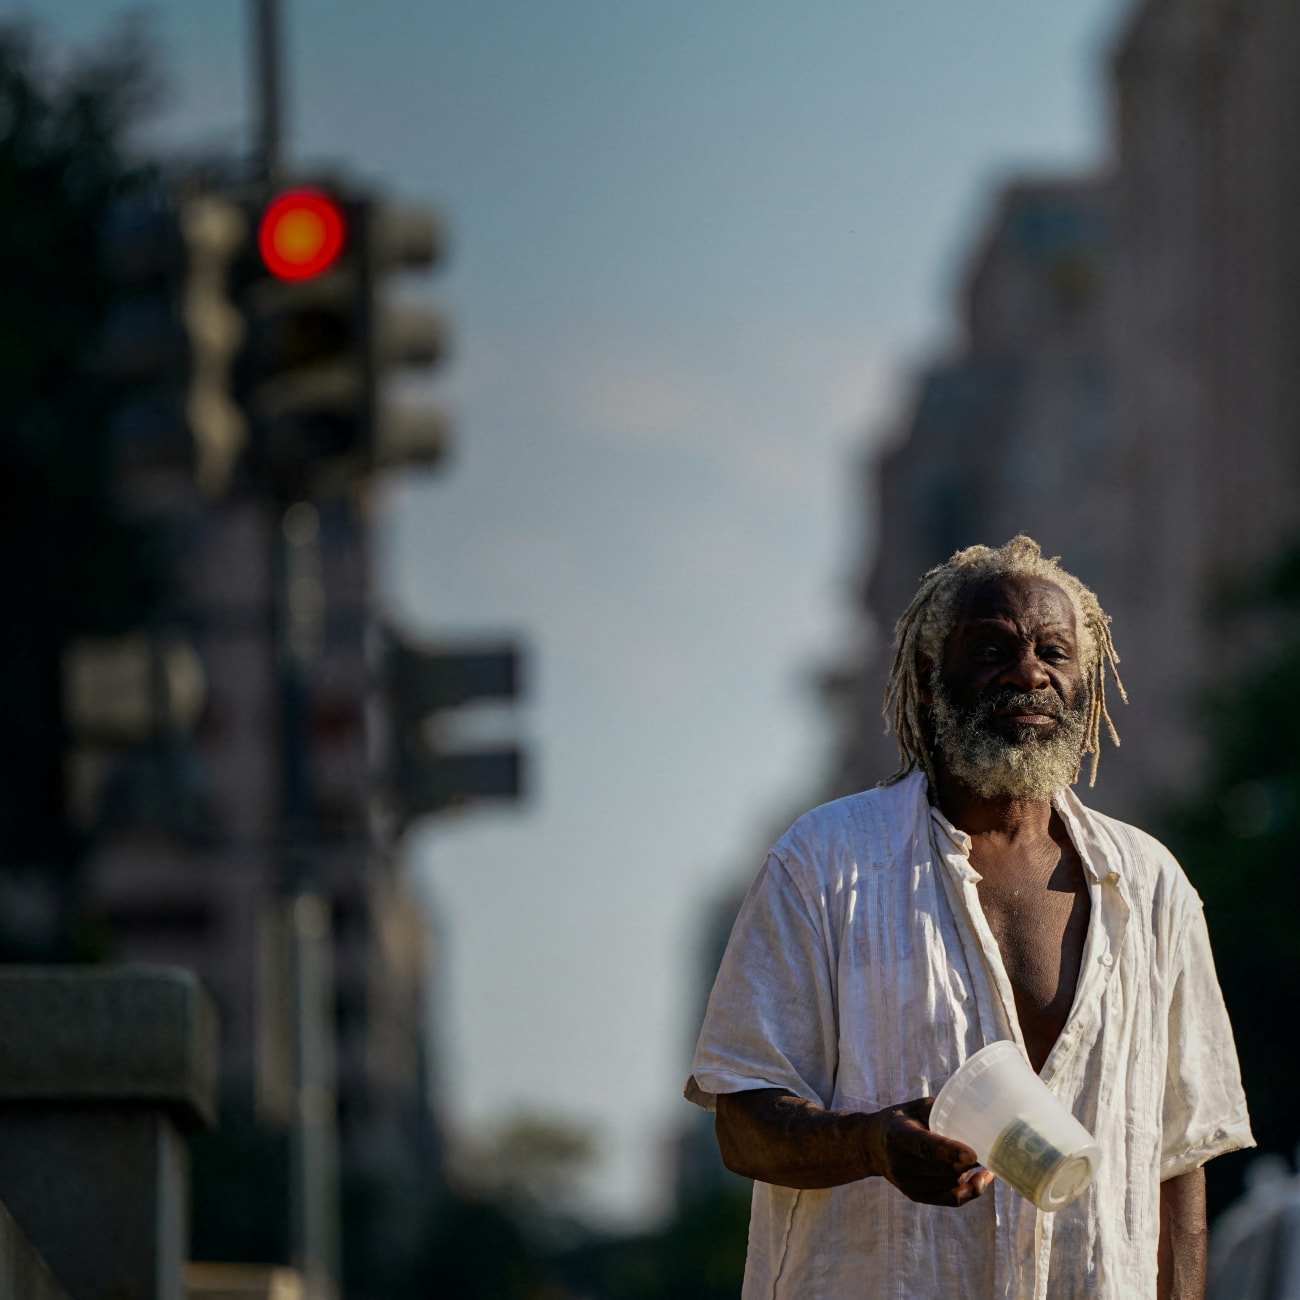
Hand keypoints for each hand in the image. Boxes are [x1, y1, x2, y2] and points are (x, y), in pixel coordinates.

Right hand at [864, 1097, 994, 1206]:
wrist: (872, 1145)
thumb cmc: (901, 1119)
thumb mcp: (914, 1107)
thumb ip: (938, 1112)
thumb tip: (974, 1117)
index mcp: (897, 1135)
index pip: (924, 1146)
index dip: (949, 1151)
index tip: (973, 1154)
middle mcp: (899, 1163)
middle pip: (943, 1169)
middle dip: (968, 1162)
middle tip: (988, 1147)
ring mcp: (906, 1183)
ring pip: (950, 1183)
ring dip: (969, 1172)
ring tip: (980, 1157)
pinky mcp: (914, 1196)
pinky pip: (951, 1199)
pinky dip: (970, 1190)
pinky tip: (982, 1179)